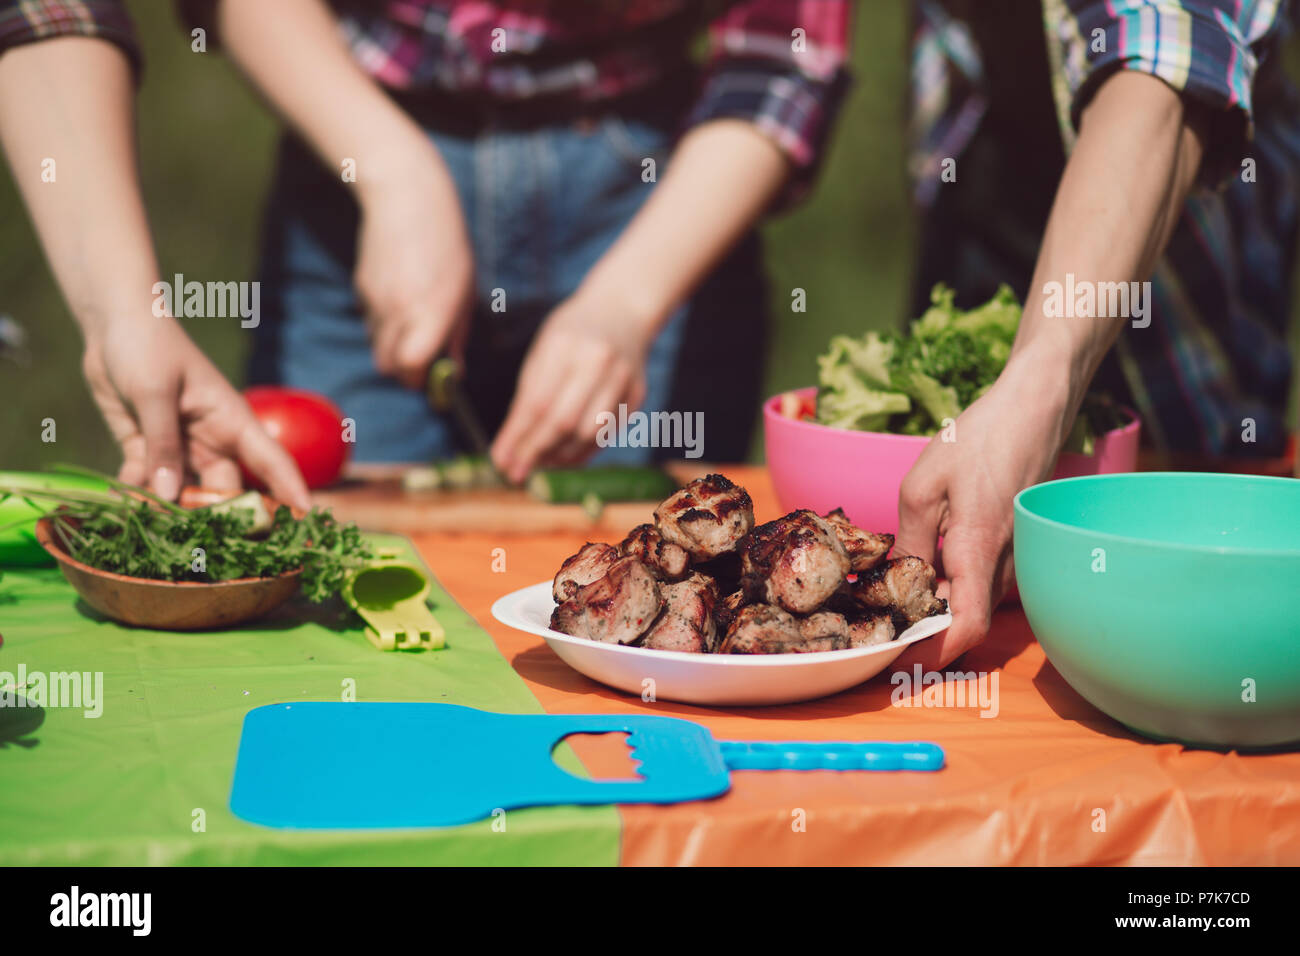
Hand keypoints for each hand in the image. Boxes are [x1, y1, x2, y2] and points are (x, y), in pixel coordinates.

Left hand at [83, 316, 310, 509]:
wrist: (114, 323)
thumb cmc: (148, 346)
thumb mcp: (155, 393)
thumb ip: (162, 445)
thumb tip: (168, 496)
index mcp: (231, 422)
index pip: (272, 462)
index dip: (290, 492)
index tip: (306, 520)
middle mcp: (212, 441)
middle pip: (225, 492)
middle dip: (216, 520)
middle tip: (201, 547)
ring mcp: (181, 448)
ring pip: (184, 494)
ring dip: (168, 511)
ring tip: (152, 526)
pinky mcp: (149, 450)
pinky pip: (148, 483)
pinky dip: (136, 493)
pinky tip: (123, 493)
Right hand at [354, 147, 473, 389]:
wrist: (406, 198)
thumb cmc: (447, 244)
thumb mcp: (465, 291)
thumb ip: (457, 335)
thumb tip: (454, 370)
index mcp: (430, 313)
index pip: (411, 367)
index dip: (420, 379)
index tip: (433, 376)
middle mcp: (399, 311)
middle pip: (388, 367)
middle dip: (405, 371)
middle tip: (423, 360)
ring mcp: (376, 301)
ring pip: (377, 347)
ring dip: (393, 348)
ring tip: (414, 325)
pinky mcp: (361, 289)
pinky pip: (370, 322)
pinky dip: (383, 325)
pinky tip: (399, 298)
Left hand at [491, 289, 654, 482]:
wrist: (622, 309)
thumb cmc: (572, 333)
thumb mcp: (544, 351)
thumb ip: (528, 394)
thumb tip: (510, 445)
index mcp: (565, 345)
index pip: (537, 402)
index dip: (517, 437)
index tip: (500, 460)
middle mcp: (598, 361)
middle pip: (564, 421)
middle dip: (535, 452)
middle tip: (516, 473)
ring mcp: (622, 377)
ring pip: (589, 433)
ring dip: (560, 456)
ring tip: (539, 465)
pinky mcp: (637, 393)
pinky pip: (607, 433)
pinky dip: (583, 451)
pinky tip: (564, 457)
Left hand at [893, 356, 1070, 670]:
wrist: (1033, 408)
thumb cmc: (979, 439)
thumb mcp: (923, 485)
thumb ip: (910, 541)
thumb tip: (899, 583)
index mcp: (979, 550)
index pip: (966, 628)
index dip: (932, 654)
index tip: (896, 662)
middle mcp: (1005, 564)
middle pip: (965, 623)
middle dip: (925, 638)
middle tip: (877, 637)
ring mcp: (1014, 557)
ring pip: (972, 604)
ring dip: (936, 613)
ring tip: (888, 607)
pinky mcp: (1013, 546)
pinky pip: (979, 582)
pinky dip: (950, 590)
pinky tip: (918, 575)